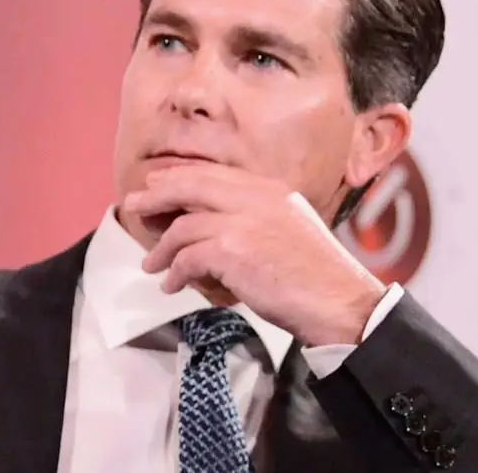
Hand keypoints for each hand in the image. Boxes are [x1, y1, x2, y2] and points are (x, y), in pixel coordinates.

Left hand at [122, 164, 386, 345]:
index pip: (214, 174)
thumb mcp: (291, 229)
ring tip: (151, 266)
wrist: (341, 303)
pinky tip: (171, 286)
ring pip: (183, 226)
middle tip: (135, 207)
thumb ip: (258, 218)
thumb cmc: (318, 276)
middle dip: (157, 196)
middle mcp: (256, 198)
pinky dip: (174, 273)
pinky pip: (187, 258)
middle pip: (191, 186)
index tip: (159, 186)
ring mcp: (243, 223)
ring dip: (162, 248)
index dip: (181, 179)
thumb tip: (215, 228)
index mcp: (271, 190)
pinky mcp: (232, 252)